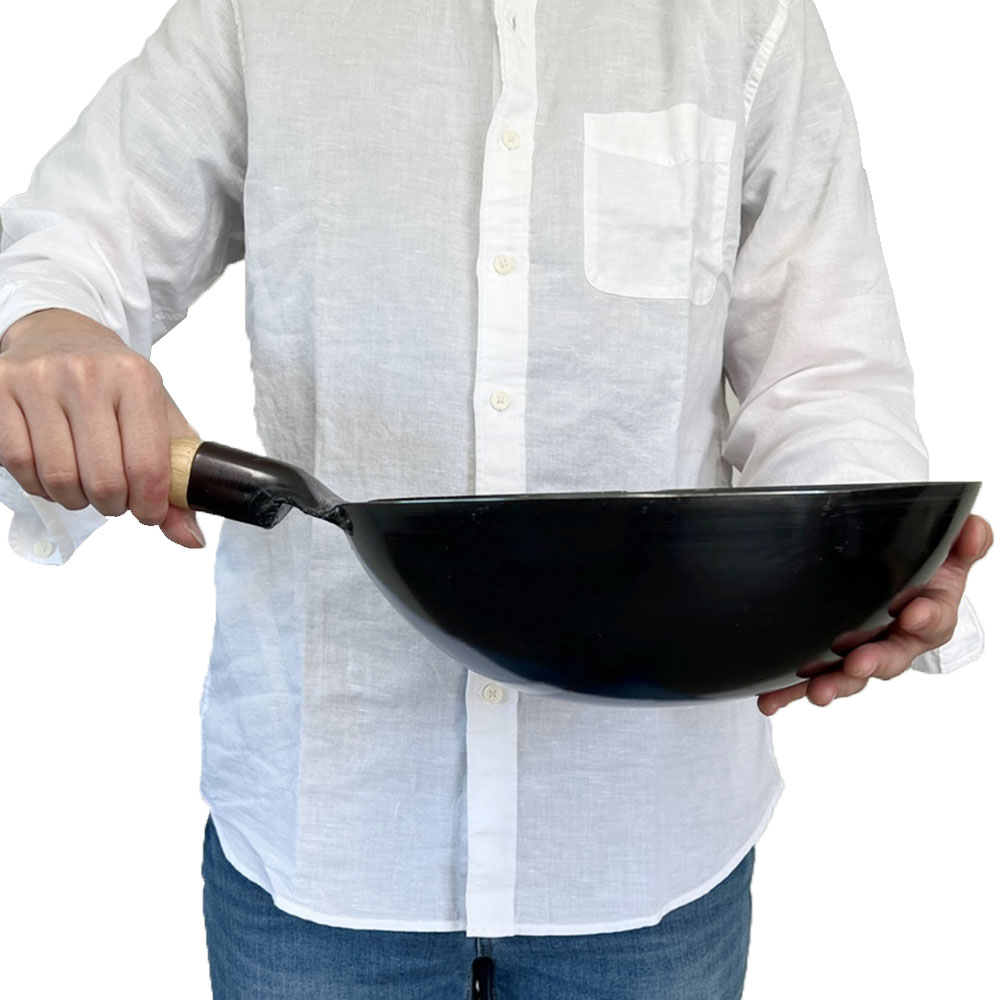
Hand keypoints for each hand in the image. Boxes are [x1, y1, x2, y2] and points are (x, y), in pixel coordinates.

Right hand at [0, 307, 204, 548]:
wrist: (61, 335)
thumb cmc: (115, 386)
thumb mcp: (158, 420)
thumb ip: (178, 481)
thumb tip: (191, 539)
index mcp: (136, 377)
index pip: (147, 466)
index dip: (151, 505)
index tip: (149, 512)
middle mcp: (87, 374)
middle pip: (103, 479)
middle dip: (113, 505)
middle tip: (116, 499)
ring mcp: (38, 379)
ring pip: (57, 477)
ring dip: (75, 498)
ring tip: (86, 486)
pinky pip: (17, 463)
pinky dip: (38, 484)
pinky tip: (53, 473)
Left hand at [757, 513, 992, 715]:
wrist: (884, 573)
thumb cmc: (915, 569)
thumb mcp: (943, 551)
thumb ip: (961, 541)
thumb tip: (973, 529)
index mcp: (927, 615)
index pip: (933, 620)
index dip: (925, 618)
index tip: (912, 614)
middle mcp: (894, 640)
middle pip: (889, 657)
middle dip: (873, 662)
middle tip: (858, 664)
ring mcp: (860, 652)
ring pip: (850, 675)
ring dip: (834, 684)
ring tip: (817, 692)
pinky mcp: (829, 660)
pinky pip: (811, 677)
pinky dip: (789, 692)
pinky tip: (770, 701)